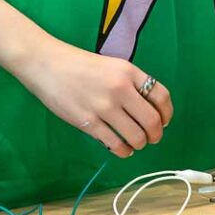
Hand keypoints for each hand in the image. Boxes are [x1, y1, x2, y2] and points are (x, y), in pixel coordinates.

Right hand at [20, 40, 171, 157]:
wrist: (47, 64)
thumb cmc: (78, 65)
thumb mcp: (111, 66)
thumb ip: (130, 83)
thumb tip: (148, 109)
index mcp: (128, 71)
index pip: (161, 96)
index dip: (167, 113)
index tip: (164, 121)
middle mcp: (120, 88)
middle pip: (152, 120)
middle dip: (156, 134)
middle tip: (152, 138)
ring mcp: (104, 107)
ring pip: (136, 136)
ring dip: (140, 143)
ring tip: (136, 143)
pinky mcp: (88, 122)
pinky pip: (115, 144)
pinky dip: (123, 150)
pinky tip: (122, 148)